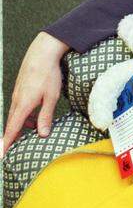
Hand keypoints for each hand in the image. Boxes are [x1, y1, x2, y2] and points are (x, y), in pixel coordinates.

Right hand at [2, 32, 68, 153]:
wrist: (43, 51)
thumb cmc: (48, 73)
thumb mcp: (51, 96)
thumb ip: (46, 116)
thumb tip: (42, 134)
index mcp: (23, 105)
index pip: (12, 129)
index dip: (7, 143)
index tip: (1, 155)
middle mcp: (17, 100)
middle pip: (12, 123)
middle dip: (13, 136)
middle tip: (13, 148)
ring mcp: (18, 93)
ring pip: (17, 114)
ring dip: (22, 124)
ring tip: (32, 130)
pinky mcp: (22, 87)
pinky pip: (20, 105)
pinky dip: (24, 114)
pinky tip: (35, 114)